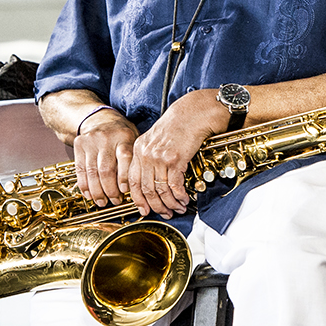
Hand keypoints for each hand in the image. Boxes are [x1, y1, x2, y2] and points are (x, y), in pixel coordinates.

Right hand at [73, 111, 137, 206]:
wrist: (98, 118)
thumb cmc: (120, 133)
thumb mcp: (133, 139)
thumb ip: (135, 159)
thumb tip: (137, 186)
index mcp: (124, 136)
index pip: (124, 157)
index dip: (124, 177)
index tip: (125, 191)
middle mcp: (106, 137)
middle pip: (106, 169)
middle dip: (110, 190)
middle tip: (115, 201)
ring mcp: (90, 141)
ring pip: (92, 172)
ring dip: (97, 191)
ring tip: (102, 201)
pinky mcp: (79, 145)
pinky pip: (80, 170)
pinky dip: (84, 185)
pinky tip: (89, 194)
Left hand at [128, 89, 227, 216]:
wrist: (194, 112)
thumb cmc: (179, 124)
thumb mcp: (155, 138)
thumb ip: (149, 155)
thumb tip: (151, 179)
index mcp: (138, 149)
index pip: (132, 181)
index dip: (138, 199)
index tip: (144, 209)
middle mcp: (146, 154)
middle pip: (146, 189)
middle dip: (156, 206)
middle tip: (165, 213)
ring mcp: (159, 157)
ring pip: (160, 190)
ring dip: (170, 204)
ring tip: (177, 209)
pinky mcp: (175, 159)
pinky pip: (174, 186)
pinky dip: (179, 196)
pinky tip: (184, 199)